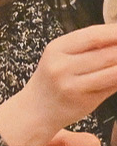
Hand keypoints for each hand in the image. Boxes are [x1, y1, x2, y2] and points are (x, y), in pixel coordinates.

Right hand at [0, 23, 116, 145]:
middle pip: (107, 53)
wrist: (35, 110)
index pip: (94, 35)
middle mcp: (62, 66)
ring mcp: (72, 84)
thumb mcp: (62, 57)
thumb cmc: (53, 81)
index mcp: (57, 48)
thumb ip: (90, 48)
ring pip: (113, 70)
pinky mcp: (83, 100)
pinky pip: (112, 86)